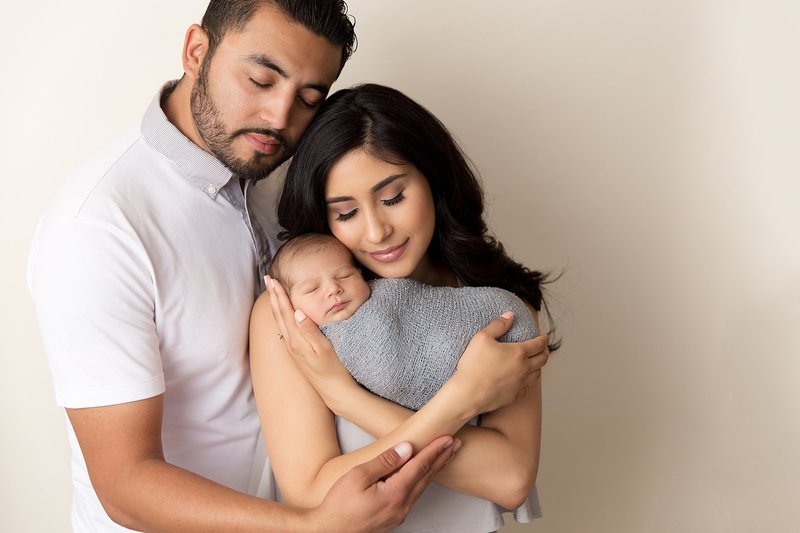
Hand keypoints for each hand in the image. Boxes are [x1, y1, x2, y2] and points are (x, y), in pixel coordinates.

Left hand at [265, 275, 357, 404]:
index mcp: (297, 339)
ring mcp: (293, 348)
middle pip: (278, 314)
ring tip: (273, 291)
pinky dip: (282, 315)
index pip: (285, 311)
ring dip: (276, 304)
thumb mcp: (324, 349)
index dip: (279, 294)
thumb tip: (297, 311)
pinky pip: (285, 328)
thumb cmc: (334, 369)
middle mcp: (291, 343)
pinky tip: (283, 313)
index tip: (273, 279)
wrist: (333, 391)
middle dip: (273, 295)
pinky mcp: (297, 351)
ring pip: (280, 321)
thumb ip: (310, 330)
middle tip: (268, 278)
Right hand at [309, 436, 459, 532]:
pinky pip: (413, 495)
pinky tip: (423, 475)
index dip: (435, 450)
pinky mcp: (393, 517)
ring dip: (434, 469)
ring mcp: (398, 513)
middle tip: (455, 444)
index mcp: (395, 493)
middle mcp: (401, 505)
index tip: (447, 438)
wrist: (329, 532)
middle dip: (442, 458)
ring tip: (444, 456)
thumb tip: (406, 448)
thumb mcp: (358, 476)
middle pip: (426, 476)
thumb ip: (385, 461)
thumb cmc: (338, 506)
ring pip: (421, 487)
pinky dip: (422, 481)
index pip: (420, 465)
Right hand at [453, 311, 548, 413]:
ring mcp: (521, 384)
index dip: (544, 339)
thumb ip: (498, 325)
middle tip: (543, 348)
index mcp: (518, 353)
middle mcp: (524, 369)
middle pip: (543, 359)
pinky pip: (528, 386)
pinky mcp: (515, 396)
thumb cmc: (473, 365)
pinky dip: (528, 380)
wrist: (468, 394)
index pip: (539, 344)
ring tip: (534, 362)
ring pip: (537, 373)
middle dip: (545, 351)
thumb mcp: (481, 338)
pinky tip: (523, 378)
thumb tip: (510, 315)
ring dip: (538, 366)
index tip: (544, 337)